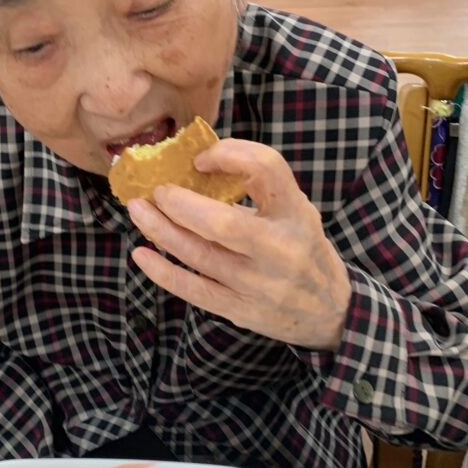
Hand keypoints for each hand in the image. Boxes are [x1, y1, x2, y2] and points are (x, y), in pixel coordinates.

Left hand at [126, 139, 350, 350]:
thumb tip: (195, 168)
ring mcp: (258, 284)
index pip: (267, 169)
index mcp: (297, 213)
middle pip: (222, 223)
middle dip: (180, 204)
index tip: (201, 159)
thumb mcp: (296, 212)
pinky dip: (163, 272)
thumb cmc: (302, 248)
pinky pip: (194, 290)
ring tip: (137, 210)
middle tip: (155, 190)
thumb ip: (257, 190)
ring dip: (162, 230)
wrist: (329, 312)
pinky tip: (140, 254)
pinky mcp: (240, 310)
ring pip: (200, 255)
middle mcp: (280, 249)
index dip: (231, 155)